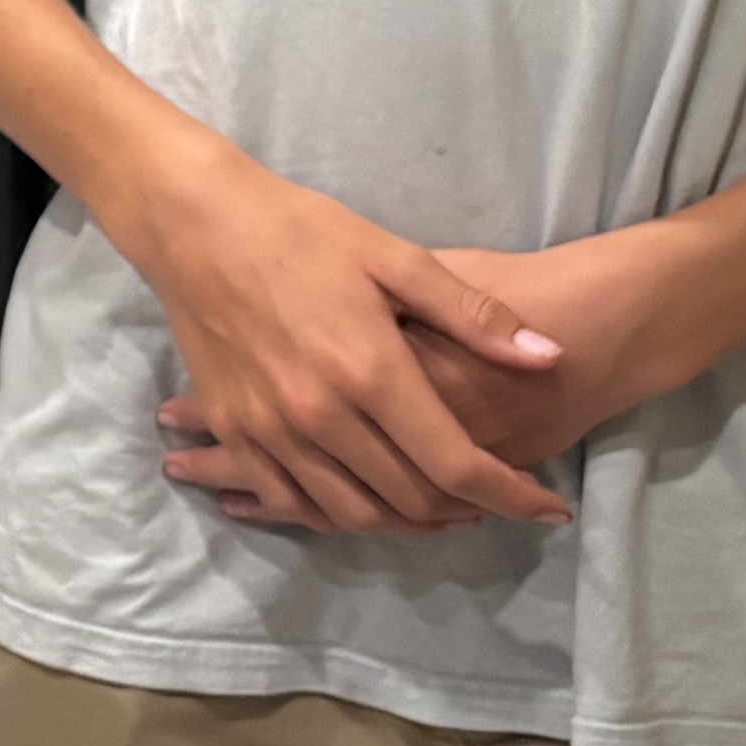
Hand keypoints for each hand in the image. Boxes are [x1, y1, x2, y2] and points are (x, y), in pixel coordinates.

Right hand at [116, 145, 574, 535]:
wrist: (194, 221)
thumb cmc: (300, 229)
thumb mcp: (395, 256)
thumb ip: (473, 314)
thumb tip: (551, 358)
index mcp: (369, 371)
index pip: (456, 464)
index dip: (512, 496)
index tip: (550, 509)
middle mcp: (319, 415)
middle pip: (409, 499)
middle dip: (468, 512)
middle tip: (499, 501)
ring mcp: (269, 430)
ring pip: (351, 513)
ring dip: (407, 523)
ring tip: (443, 510)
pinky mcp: (234, 429)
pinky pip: (290, 501)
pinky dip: (335, 516)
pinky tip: (364, 502)